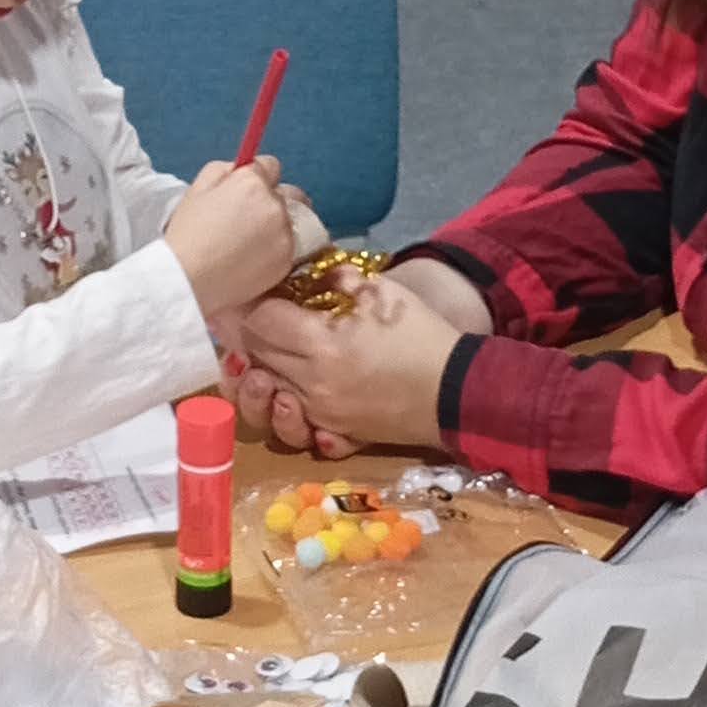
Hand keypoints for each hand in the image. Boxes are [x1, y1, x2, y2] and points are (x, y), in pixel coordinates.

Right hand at [164, 156, 298, 319]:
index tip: (246, 191)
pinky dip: (275, 250)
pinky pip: (289, 247)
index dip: (257, 178)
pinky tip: (252, 259)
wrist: (188, 280)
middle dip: (273, 200)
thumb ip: (225, 169)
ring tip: (247, 244)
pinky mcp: (287, 260)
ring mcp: (284, 234)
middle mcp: (275, 205)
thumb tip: (243, 168)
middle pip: (288, 194)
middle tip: (248, 219)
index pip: (271, 166)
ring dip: (275, 226)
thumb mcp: (197, 187)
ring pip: (290, 222)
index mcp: (253, 183)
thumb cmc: (188, 233)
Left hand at [232, 273, 459, 451]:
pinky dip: (289, 415)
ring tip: (267, 362)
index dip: (254, 303)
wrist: (455, 388)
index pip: (261, 320)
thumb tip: (309, 272)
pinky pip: (296, 429)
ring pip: (265, 398)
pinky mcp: (335, 434)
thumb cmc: (420, 335)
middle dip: (251, 336)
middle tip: (256, 320)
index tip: (257, 293)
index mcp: (321, 343)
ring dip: (259, 378)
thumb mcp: (383, 292)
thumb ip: (340, 279)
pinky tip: (292, 399)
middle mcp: (311, 383)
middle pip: (257, 357)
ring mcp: (321, 414)